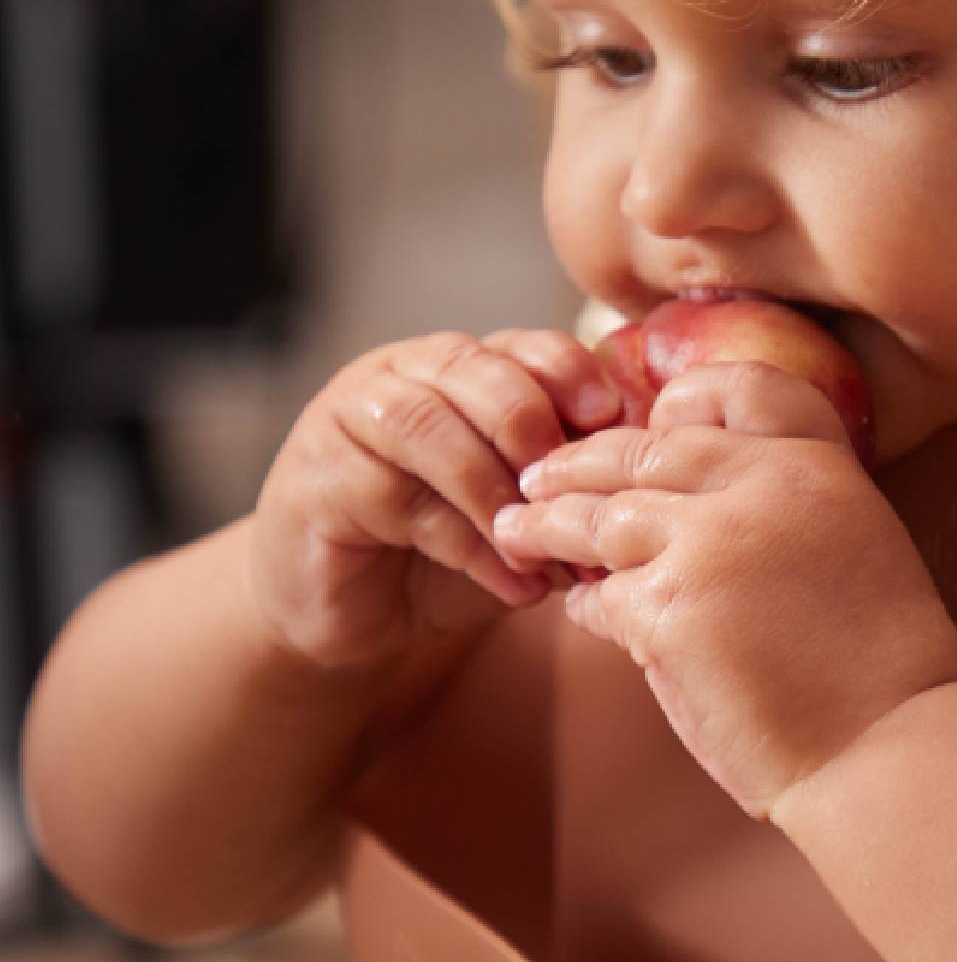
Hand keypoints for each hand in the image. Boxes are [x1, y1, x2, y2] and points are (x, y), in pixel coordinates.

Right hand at [249, 329, 622, 669]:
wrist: (355, 617)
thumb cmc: (449, 554)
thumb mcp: (520, 515)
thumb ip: (563, 490)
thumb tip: (634, 491)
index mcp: (464, 370)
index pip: (523, 345)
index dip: (570, 372)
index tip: (610, 416)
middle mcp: (404, 377)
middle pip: (472, 369)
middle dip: (529, 423)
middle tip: (565, 487)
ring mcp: (351, 420)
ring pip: (427, 426)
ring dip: (493, 490)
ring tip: (539, 549)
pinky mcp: (316, 477)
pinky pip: (397, 497)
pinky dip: (467, 545)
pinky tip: (512, 584)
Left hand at [494, 362, 956, 817]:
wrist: (888, 748)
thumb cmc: (880, 672)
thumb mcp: (857, 550)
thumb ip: (786, 511)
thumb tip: (701, 511)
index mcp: (821, 467)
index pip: (741, 388)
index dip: (686, 399)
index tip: (653, 421)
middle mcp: (765, 486)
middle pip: (649, 448)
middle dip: (584, 462)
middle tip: (540, 475)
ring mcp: (713, 543)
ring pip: (605, 514)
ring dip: (552, 523)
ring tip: (518, 529)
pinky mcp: (671, 609)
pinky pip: (603, 594)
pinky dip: (586, 603)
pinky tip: (580, 609)